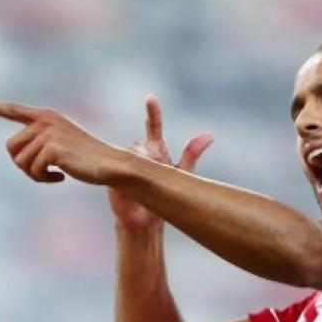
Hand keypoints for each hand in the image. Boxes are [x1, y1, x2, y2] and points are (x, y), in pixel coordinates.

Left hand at [0, 95, 120, 184]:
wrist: (110, 164)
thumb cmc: (86, 158)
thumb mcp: (61, 143)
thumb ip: (39, 141)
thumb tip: (16, 154)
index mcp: (46, 116)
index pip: (13, 110)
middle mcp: (45, 120)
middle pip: (11, 147)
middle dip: (23, 165)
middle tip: (43, 171)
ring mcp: (49, 133)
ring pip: (21, 162)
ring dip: (34, 174)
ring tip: (54, 174)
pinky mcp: (53, 149)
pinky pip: (34, 170)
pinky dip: (44, 179)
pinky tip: (61, 178)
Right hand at [109, 95, 212, 231]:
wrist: (146, 222)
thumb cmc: (165, 196)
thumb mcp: (181, 174)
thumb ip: (192, 153)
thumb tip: (209, 134)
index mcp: (155, 150)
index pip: (153, 127)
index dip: (153, 112)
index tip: (150, 98)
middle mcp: (138, 153)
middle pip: (141, 144)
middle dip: (149, 157)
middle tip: (156, 173)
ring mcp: (122, 164)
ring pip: (129, 155)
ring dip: (139, 167)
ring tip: (145, 182)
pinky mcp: (111, 177)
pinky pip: (116, 169)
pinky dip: (124, 174)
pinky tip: (130, 183)